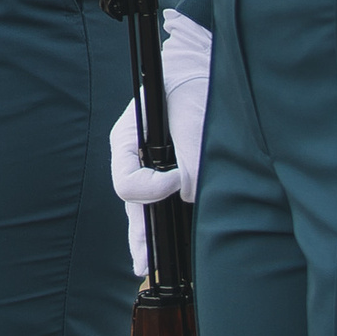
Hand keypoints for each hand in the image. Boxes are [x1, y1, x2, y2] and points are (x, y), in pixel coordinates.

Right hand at [109, 10, 212, 277]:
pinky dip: (170, 225)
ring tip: (152, 267)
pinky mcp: (174, 173)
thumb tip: (189, 195)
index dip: (151, 188)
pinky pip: (166, 206)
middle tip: (147, 263)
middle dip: (141, 235)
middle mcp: (136, 159)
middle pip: (132, 203)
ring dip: (153, 235)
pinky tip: (175, 250)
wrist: (209, 68)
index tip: (179, 180)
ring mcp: (153, 168)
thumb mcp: (191, 118)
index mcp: (127, 140)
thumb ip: (191, 159)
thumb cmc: (195, 86)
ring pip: (147, 209)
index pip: (127, 181)